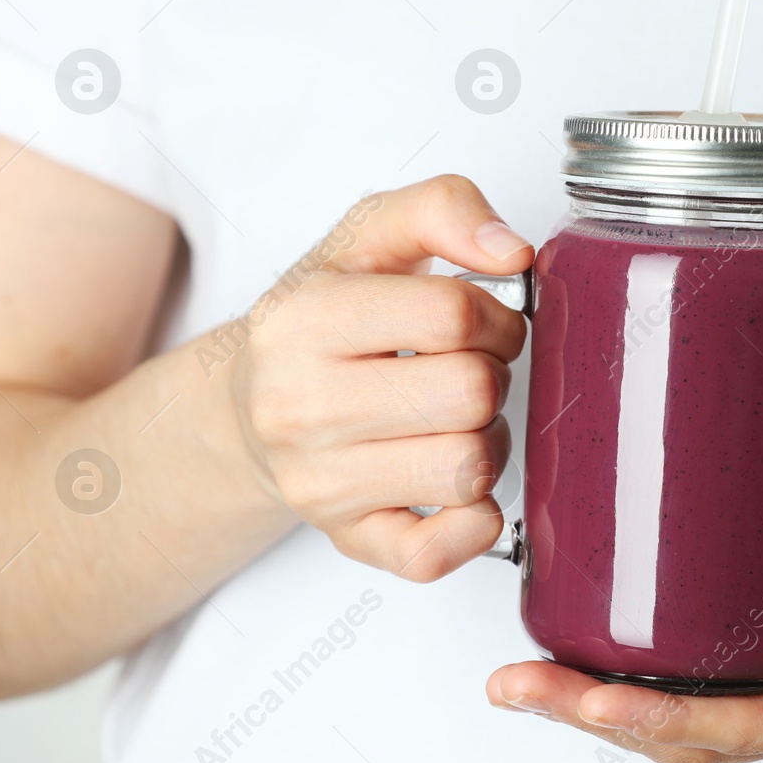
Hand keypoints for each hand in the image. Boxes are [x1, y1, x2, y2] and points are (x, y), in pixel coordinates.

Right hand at [229, 175, 533, 581]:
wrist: (249, 405)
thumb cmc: (321, 320)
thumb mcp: (368, 237)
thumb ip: (443, 209)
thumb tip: (513, 254)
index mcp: (304, 321)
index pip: (453, 315)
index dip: (498, 314)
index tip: (486, 321)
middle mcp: (299, 408)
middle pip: (471, 394)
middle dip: (493, 376)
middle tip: (469, 370)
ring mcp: (320, 484)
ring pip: (468, 469)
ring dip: (489, 441)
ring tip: (458, 420)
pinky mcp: (347, 539)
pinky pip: (437, 554)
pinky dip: (474, 524)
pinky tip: (461, 488)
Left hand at [486, 460, 762, 762]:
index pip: (742, 732)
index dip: (658, 721)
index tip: (583, 699)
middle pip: (697, 732)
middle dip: (600, 714)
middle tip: (511, 685)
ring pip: (695, 706)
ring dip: (610, 695)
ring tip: (528, 672)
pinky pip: (715, 662)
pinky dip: (651, 659)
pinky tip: (601, 630)